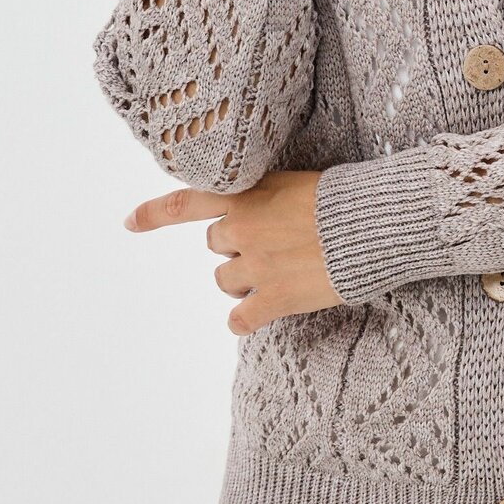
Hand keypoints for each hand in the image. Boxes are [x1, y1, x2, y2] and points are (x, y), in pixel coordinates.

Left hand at [122, 170, 344, 333]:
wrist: (374, 224)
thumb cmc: (342, 200)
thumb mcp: (293, 183)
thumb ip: (262, 198)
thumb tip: (247, 219)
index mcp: (245, 197)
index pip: (186, 202)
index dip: (153, 214)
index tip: (128, 223)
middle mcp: (242, 230)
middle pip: (215, 247)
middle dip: (237, 249)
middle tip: (275, 246)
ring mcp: (256, 266)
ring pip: (226, 282)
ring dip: (246, 281)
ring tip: (284, 272)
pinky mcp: (275, 297)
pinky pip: (240, 319)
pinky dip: (247, 319)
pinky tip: (261, 314)